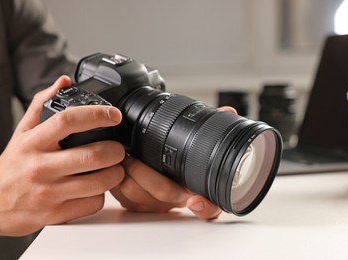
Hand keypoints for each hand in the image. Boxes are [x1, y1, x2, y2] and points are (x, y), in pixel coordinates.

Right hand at [0, 76, 125, 235]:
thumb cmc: (13, 165)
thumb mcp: (23, 132)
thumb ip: (43, 104)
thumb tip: (64, 81)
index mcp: (33, 142)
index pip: (68, 120)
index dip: (96, 115)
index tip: (114, 115)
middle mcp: (40, 167)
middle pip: (92, 155)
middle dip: (115, 151)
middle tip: (118, 149)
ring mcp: (48, 193)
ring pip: (99, 182)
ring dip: (115, 174)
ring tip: (113, 168)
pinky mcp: (55, 214)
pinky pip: (92, 204)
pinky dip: (101, 195)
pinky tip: (96, 188)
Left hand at [110, 106, 237, 219]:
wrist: (156, 171)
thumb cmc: (177, 159)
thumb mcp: (194, 143)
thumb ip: (212, 128)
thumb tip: (228, 112)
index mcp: (197, 188)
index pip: (210, 207)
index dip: (205, 206)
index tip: (195, 200)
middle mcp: (179, 200)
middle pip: (168, 196)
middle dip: (147, 175)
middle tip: (134, 158)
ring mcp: (158, 206)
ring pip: (144, 199)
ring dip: (131, 177)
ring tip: (124, 159)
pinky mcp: (137, 206)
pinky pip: (127, 201)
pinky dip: (120, 185)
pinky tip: (118, 170)